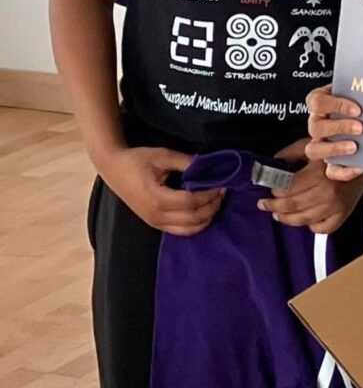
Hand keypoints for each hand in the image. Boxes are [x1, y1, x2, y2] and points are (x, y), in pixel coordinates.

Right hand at [98, 146, 223, 234]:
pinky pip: (180, 231)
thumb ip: (186, 162)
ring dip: (206, 218)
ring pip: (188, 230)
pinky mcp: (154, 224)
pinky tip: (204, 211)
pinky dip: (195, 224)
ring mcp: (154, 223)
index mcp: (157, 199)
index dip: (209, 195)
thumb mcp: (163, 156)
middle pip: (193, 219)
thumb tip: (209, 166)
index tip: (222, 184)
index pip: (191, 202)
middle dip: (212, 207)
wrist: (113, 168)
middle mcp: (156, 216)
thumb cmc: (137, 160)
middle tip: (223, 193)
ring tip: (216, 202)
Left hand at [257, 135, 362, 231]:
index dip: (273, 191)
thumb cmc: (336, 150)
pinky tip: (305, 219)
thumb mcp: (311, 145)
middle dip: (273, 206)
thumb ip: (289, 154)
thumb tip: (270, 165)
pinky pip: (322, 228)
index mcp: (317, 173)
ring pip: (304, 220)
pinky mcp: (343, 214)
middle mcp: (326, 193)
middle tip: (263, 204)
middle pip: (292, 206)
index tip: (267, 189)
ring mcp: (336, 206)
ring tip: (278, 213)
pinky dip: (311, 226)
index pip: (287, 189)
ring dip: (287, 218)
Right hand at [304, 85, 362, 182]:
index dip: (335, 105)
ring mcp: (320, 143)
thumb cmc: (360, 103)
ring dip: (335, 148)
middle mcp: (317, 123)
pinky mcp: (329, 162)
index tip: (357, 108)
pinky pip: (330, 171)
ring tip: (355, 147)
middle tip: (360, 127)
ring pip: (314, 149)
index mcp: (320, 103)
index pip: (316, 101)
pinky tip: (361, 166)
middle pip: (315, 126)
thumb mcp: (359, 93)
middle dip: (339, 127)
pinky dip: (345, 171)